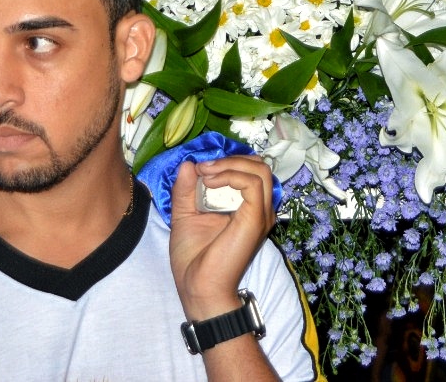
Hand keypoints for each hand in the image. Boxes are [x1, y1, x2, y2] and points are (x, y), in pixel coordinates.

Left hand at [168, 156, 275, 319]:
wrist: (197, 287)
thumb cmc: (193, 259)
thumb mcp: (185, 215)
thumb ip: (186, 189)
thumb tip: (189, 164)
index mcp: (246, 209)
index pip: (250, 171)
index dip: (227, 162)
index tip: (200, 168)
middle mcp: (259, 209)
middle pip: (259, 166)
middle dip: (230, 159)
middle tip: (205, 168)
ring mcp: (260, 214)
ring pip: (260, 170)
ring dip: (230, 164)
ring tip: (207, 172)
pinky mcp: (256, 218)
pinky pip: (252, 183)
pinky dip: (231, 175)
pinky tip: (211, 181)